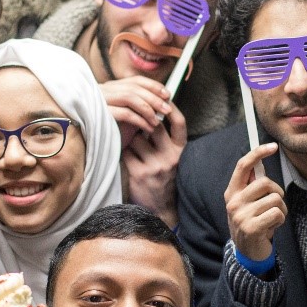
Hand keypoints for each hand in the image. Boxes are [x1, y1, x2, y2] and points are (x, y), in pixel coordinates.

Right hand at [99, 76, 171, 143]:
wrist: (85, 143)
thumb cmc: (106, 131)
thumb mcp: (125, 115)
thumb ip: (138, 108)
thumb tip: (160, 104)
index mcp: (111, 88)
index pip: (135, 80)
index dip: (153, 86)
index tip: (167, 94)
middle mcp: (104, 90)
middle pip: (134, 87)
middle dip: (154, 98)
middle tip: (167, 109)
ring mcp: (100, 100)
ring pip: (130, 97)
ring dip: (148, 108)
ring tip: (158, 120)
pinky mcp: (99, 113)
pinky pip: (124, 113)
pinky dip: (140, 120)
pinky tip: (148, 127)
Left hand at [122, 103, 186, 227]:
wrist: (159, 208)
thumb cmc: (163, 178)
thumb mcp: (171, 158)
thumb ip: (164, 139)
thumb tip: (149, 114)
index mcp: (181, 151)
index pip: (180, 123)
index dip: (171, 108)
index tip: (162, 98)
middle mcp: (171, 157)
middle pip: (154, 125)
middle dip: (143, 122)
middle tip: (136, 124)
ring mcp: (156, 165)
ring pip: (136, 137)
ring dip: (131, 140)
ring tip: (134, 150)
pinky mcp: (140, 173)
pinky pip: (126, 152)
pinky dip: (124, 153)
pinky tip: (128, 160)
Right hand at [224, 144, 285, 262]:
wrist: (247, 252)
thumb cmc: (252, 222)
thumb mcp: (247, 202)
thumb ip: (252, 185)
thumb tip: (260, 162)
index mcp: (232, 192)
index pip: (243, 166)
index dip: (258, 153)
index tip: (273, 146)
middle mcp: (233, 202)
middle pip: (265, 183)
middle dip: (277, 193)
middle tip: (274, 204)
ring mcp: (241, 215)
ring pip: (275, 199)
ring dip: (281, 209)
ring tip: (272, 218)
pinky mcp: (251, 228)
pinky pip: (277, 214)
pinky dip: (280, 220)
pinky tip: (272, 227)